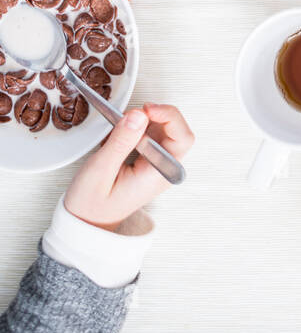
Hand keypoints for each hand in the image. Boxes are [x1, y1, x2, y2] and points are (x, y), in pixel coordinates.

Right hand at [64, 104, 194, 229]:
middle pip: (175, 130)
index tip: (146, 109)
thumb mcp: (100, 171)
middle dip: (153, 116)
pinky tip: (115, 141)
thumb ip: (121, 142)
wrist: (86, 223)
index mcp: (158, 175)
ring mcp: (157, 165)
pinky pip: (149, 136)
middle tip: (127, 117)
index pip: (182, 138)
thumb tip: (138, 115)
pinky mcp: (148, 162)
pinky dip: (133, 131)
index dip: (168, 116)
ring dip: (140, 123)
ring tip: (114, 136)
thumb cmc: (91, 205)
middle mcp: (162, 170)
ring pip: (161, 130)